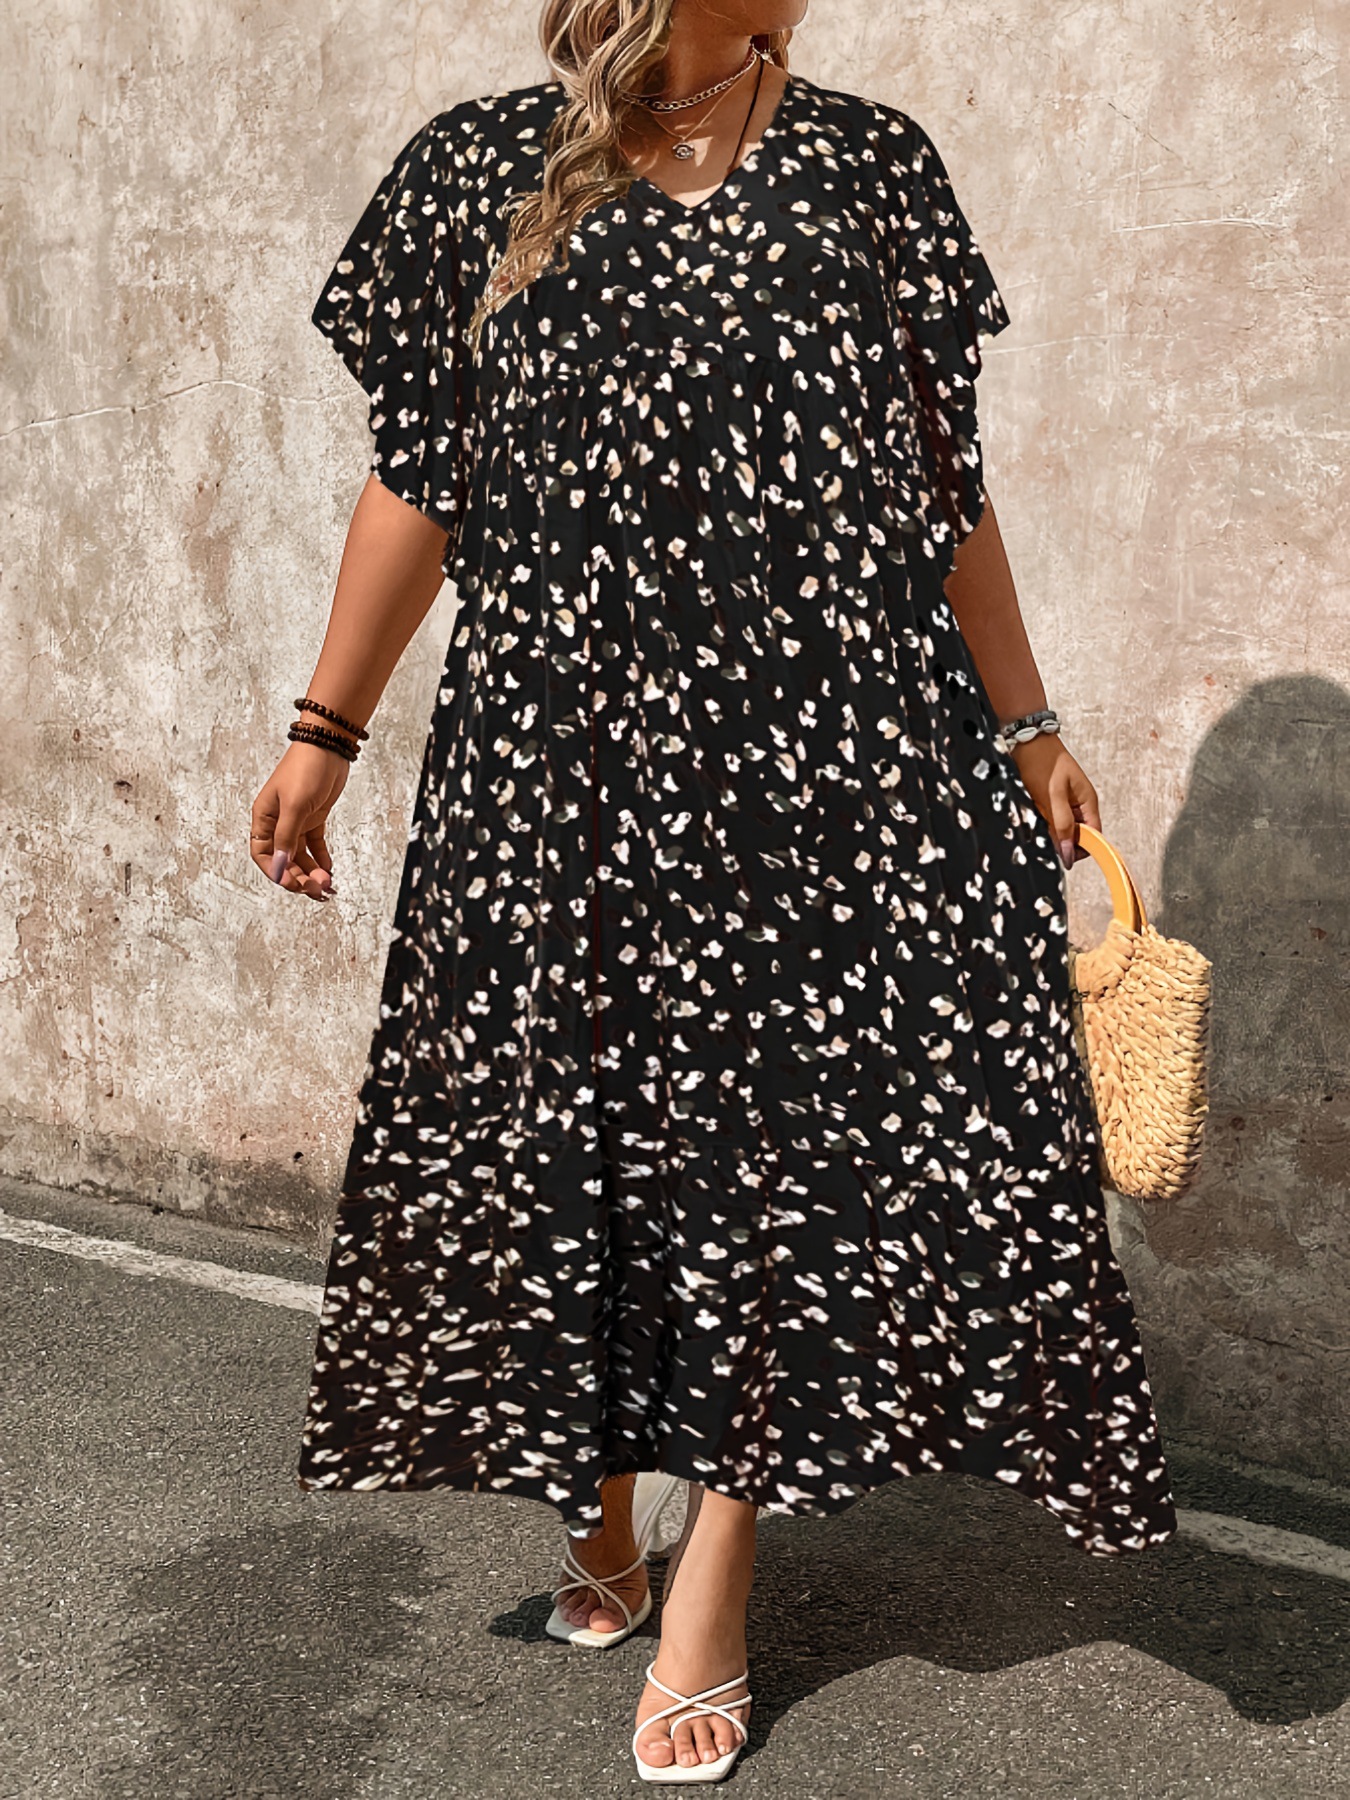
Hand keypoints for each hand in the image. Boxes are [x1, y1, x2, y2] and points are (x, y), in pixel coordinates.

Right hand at [249, 741, 349, 898]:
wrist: (329, 746)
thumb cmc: (306, 768)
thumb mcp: (295, 805)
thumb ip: (287, 837)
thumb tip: (281, 866)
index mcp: (264, 818)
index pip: (262, 854)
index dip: (276, 872)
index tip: (292, 884)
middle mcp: (277, 822)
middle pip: (284, 859)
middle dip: (298, 876)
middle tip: (316, 888)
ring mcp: (297, 820)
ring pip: (300, 855)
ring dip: (312, 871)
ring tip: (326, 883)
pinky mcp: (314, 818)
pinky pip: (314, 845)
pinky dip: (321, 859)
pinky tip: (329, 869)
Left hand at [1008, 732, 1099, 870]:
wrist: (1026, 740)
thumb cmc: (1042, 761)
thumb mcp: (1052, 795)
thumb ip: (1061, 825)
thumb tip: (1068, 854)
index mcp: (1088, 802)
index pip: (1094, 837)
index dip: (1080, 849)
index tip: (1062, 854)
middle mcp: (1080, 805)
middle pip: (1077, 836)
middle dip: (1061, 840)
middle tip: (1044, 832)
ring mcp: (1065, 803)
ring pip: (1061, 830)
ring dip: (1049, 830)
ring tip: (1037, 816)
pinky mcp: (1051, 802)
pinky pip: (1049, 821)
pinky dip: (1041, 821)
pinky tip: (1032, 812)